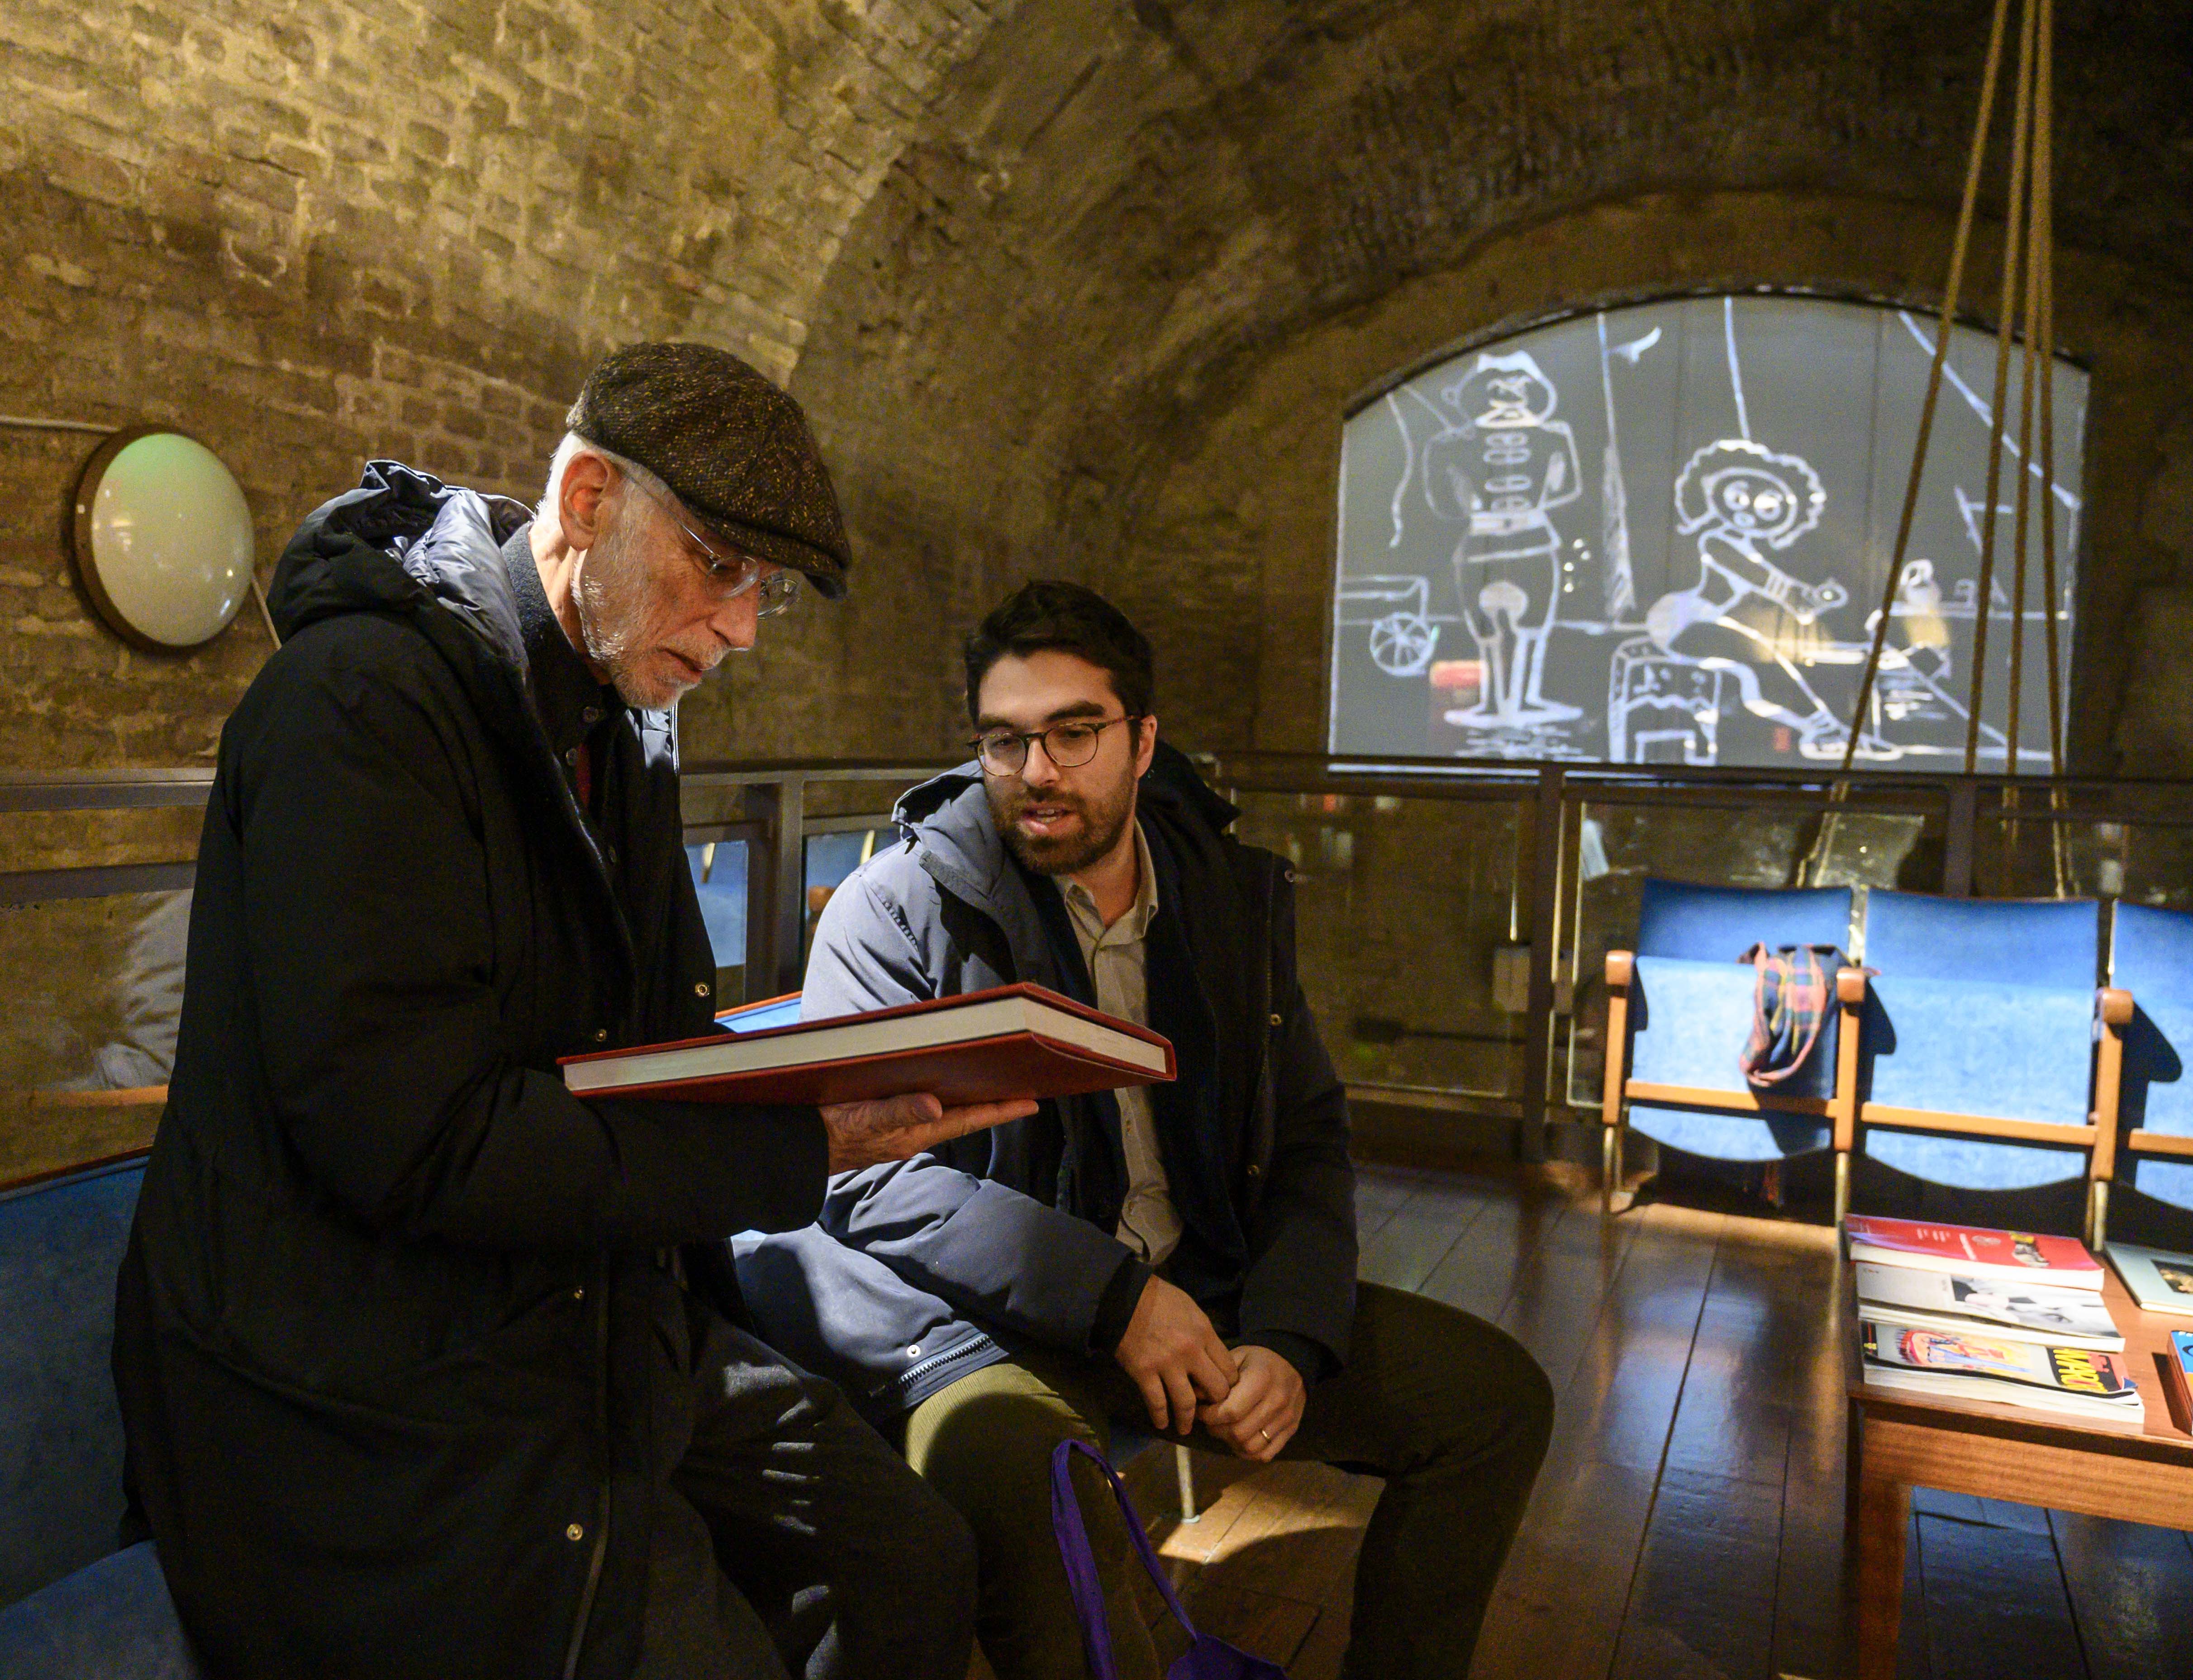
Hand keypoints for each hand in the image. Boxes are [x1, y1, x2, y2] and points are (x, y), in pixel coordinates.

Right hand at [819, 1094, 1036, 1174]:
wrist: (800, 1149)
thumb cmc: (831, 1132)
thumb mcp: (865, 1117)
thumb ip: (899, 1110)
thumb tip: (936, 1106)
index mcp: (915, 1134)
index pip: (968, 1120)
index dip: (1001, 1111)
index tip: (1032, 1103)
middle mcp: (913, 1134)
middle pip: (962, 1117)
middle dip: (991, 1104)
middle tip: (1020, 1090)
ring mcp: (899, 1132)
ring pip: (944, 1114)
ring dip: (968, 1101)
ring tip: (990, 1086)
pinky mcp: (883, 1125)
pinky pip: (922, 1111)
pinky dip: (939, 1099)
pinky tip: (939, 1088)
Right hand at [1113, 1276, 1237, 1434]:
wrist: (1124, 1297)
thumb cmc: (1160, 1299)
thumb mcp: (1192, 1310)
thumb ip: (1204, 1334)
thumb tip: (1212, 1356)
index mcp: (1204, 1334)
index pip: (1228, 1369)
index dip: (1228, 1384)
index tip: (1222, 1390)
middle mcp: (1190, 1352)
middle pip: (1215, 1390)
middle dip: (1215, 1403)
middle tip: (1210, 1410)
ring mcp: (1167, 1365)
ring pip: (1187, 1403)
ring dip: (1187, 1420)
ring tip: (1185, 1428)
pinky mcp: (1144, 1373)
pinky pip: (1157, 1402)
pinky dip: (1160, 1417)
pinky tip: (1161, 1424)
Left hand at [1197, 1345, 1304, 1462]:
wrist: (1294, 1364)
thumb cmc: (1259, 1360)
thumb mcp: (1237, 1357)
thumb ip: (1216, 1376)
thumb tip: (1195, 1396)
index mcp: (1262, 1379)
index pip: (1231, 1411)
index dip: (1209, 1416)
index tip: (1201, 1410)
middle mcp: (1277, 1401)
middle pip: (1239, 1432)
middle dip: (1217, 1430)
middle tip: (1210, 1421)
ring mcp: (1286, 1419)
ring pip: (1251, 1447)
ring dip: (1231, 1443)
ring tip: (1224, 1430)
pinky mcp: (1291, 1430)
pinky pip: (1265, 1454)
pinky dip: (1248, 1453)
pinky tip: (1239, 1440)